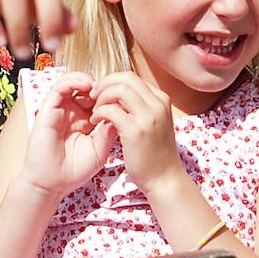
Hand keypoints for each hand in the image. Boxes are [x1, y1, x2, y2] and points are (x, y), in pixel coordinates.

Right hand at [19, 71, 115, 196]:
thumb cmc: (75, 171)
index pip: (100, 99)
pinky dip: (73, 81)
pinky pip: (59, 87)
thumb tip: (122, 111)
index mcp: (86, 121)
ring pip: (73, 82)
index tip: (124, 98)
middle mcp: (73, 112)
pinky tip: (87, 86)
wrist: (52, 185)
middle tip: (113, 90)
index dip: (112, 95)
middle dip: (102, 86)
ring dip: (88, 80)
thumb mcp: (100, 150)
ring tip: (100, 87)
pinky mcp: (47, 109)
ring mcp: (60, 110)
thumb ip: (109, 131)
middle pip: (88, 88)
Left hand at [88, 72, 185, 192]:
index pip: (132, 78)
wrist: (165, 179)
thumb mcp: (154, 123)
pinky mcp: (136, 131)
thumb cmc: (156, 154)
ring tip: (94, 111)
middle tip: (93, 96)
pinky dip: (99, 112)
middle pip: (126, 78)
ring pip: (119, 89)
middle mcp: (158, 104)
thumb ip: (141, 107)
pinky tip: (94, 122)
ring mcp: (148, 117)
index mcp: (161, 100)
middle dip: (105, 83)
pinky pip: (111, 110)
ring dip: (101, 97)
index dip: (113, 81)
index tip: (102, 93)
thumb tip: (120, 95)